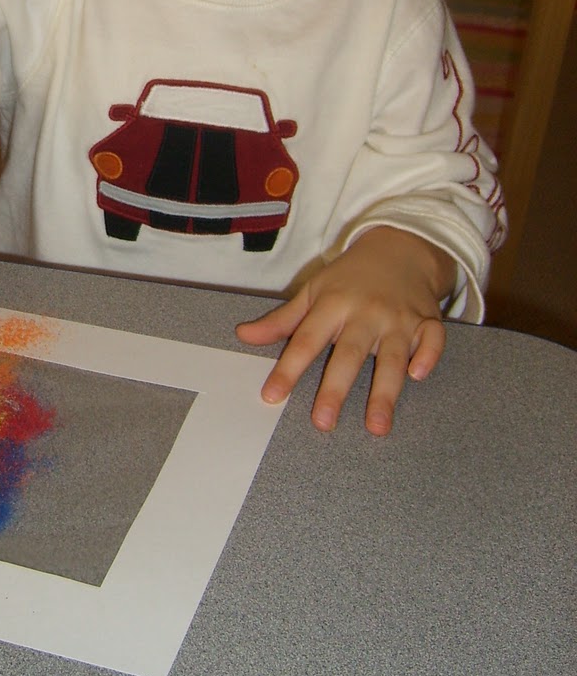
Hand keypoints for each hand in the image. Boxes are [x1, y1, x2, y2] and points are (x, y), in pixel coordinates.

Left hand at [235, 227, 452, 434]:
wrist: (400, 249)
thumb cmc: (350, 278)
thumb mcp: (313, 292)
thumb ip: (282, 319)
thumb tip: (243, 335)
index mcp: (333, 304)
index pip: (306, 340)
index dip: (288, 369)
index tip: (272, 396)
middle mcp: (365, 312)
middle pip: (349, 354)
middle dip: (335, 389)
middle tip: (322, 422)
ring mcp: (398, 317)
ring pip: (392, 356)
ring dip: (385, 391)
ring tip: (377, 426)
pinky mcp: (427, 321)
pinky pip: (432, 340)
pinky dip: (428, 356)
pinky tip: (418, 376)